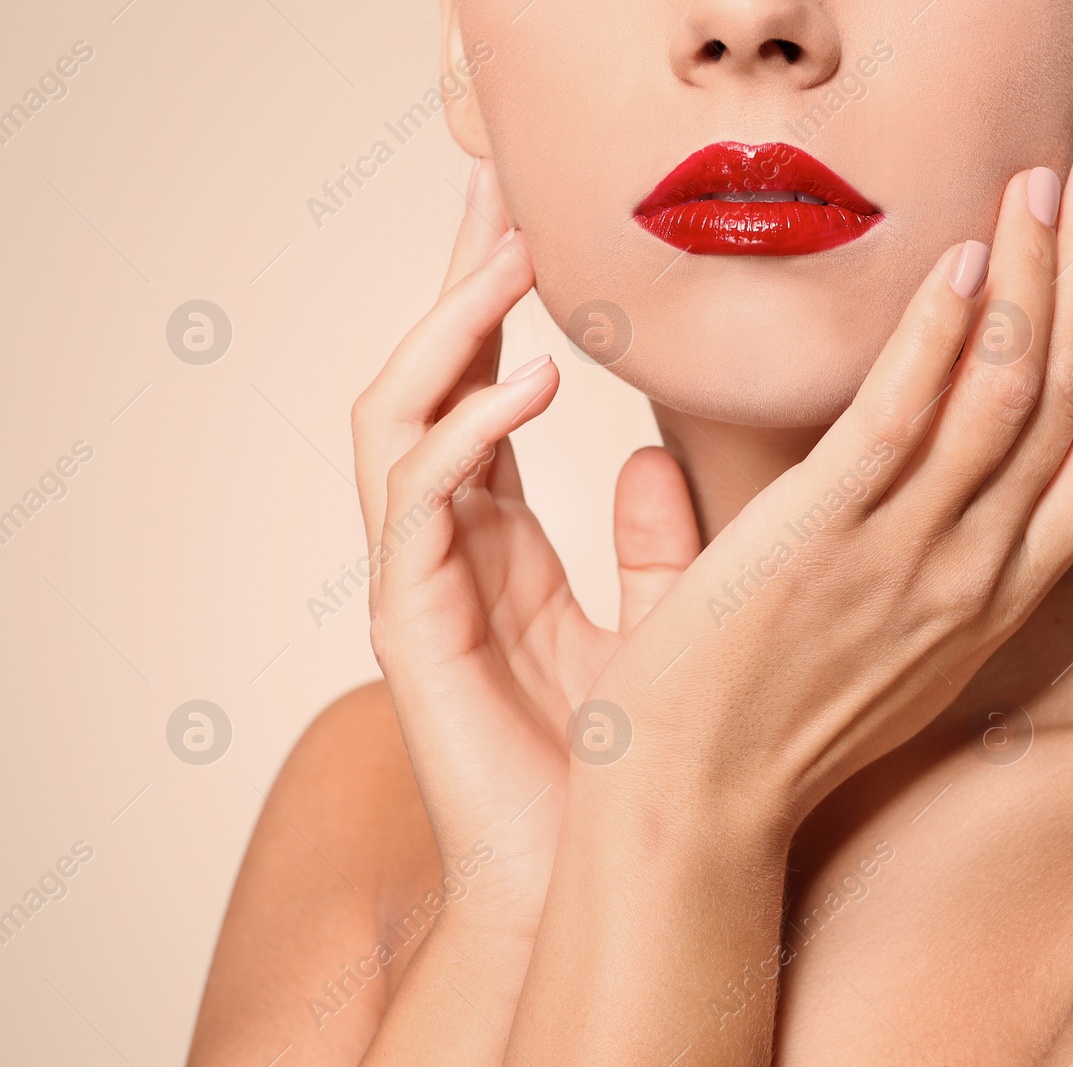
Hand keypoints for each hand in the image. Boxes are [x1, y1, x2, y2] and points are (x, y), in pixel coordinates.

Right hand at [352, 157, 700, 927]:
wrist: (603, 876)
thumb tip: (653, 454)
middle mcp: (447, 551)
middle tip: (499, 196)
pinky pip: (413, 504)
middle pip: (424, 384)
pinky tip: (523, 389)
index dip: (497, 310)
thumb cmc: (630, 758)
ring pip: (394, 424)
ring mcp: (419, 584)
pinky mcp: (409, 626)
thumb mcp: (661, 621)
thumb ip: (654, 541)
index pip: (480, 396)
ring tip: (508, 266)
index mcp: (499, 543)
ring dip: (448, 336)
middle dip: (453, 287)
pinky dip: (461, 435)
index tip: (536, 223)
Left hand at [582, 135, 1072, 834]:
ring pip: (1004, 394)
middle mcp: (977, 571)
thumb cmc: (773, 724)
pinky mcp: (822, 543)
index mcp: (999, 591)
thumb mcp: (885, 641)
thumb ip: (914, 546)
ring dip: (1033, 274)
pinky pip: (898, 424)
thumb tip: (902, 453)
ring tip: (1043, 180)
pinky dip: (935, 338)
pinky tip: (957, 264)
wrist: (693, 809)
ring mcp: (906, 557)